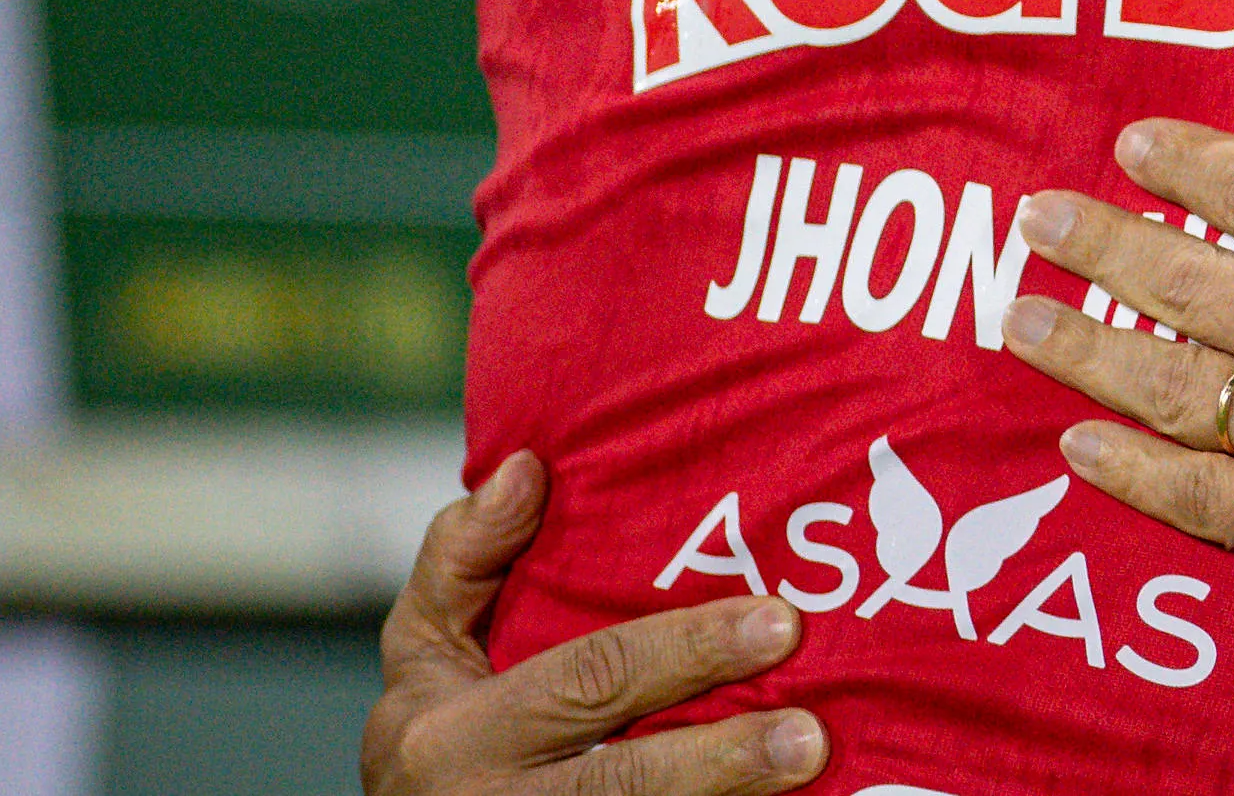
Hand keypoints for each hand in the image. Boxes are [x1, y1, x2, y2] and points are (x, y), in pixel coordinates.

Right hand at [363, 451, 827, 795]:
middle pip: (623, 779)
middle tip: (809, 732)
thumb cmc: (435, 724)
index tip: (774, 621)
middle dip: (723, 755)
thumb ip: (465, 552)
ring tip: (807, 769)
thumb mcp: (424, 640)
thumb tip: (527, 469)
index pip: (588, 677)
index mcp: (450, 732)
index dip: (685, 651)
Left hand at [1002, 2, 1233, 638]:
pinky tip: (1078, 449)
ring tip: (1020, 318)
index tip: (1131, 144)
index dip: (1193, 165)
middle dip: (1104, 246)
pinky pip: (1198, 497)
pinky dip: (1132, 472)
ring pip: (1172, 384)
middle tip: (1034, 220)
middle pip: (1190, 283)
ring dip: (1089, 349)